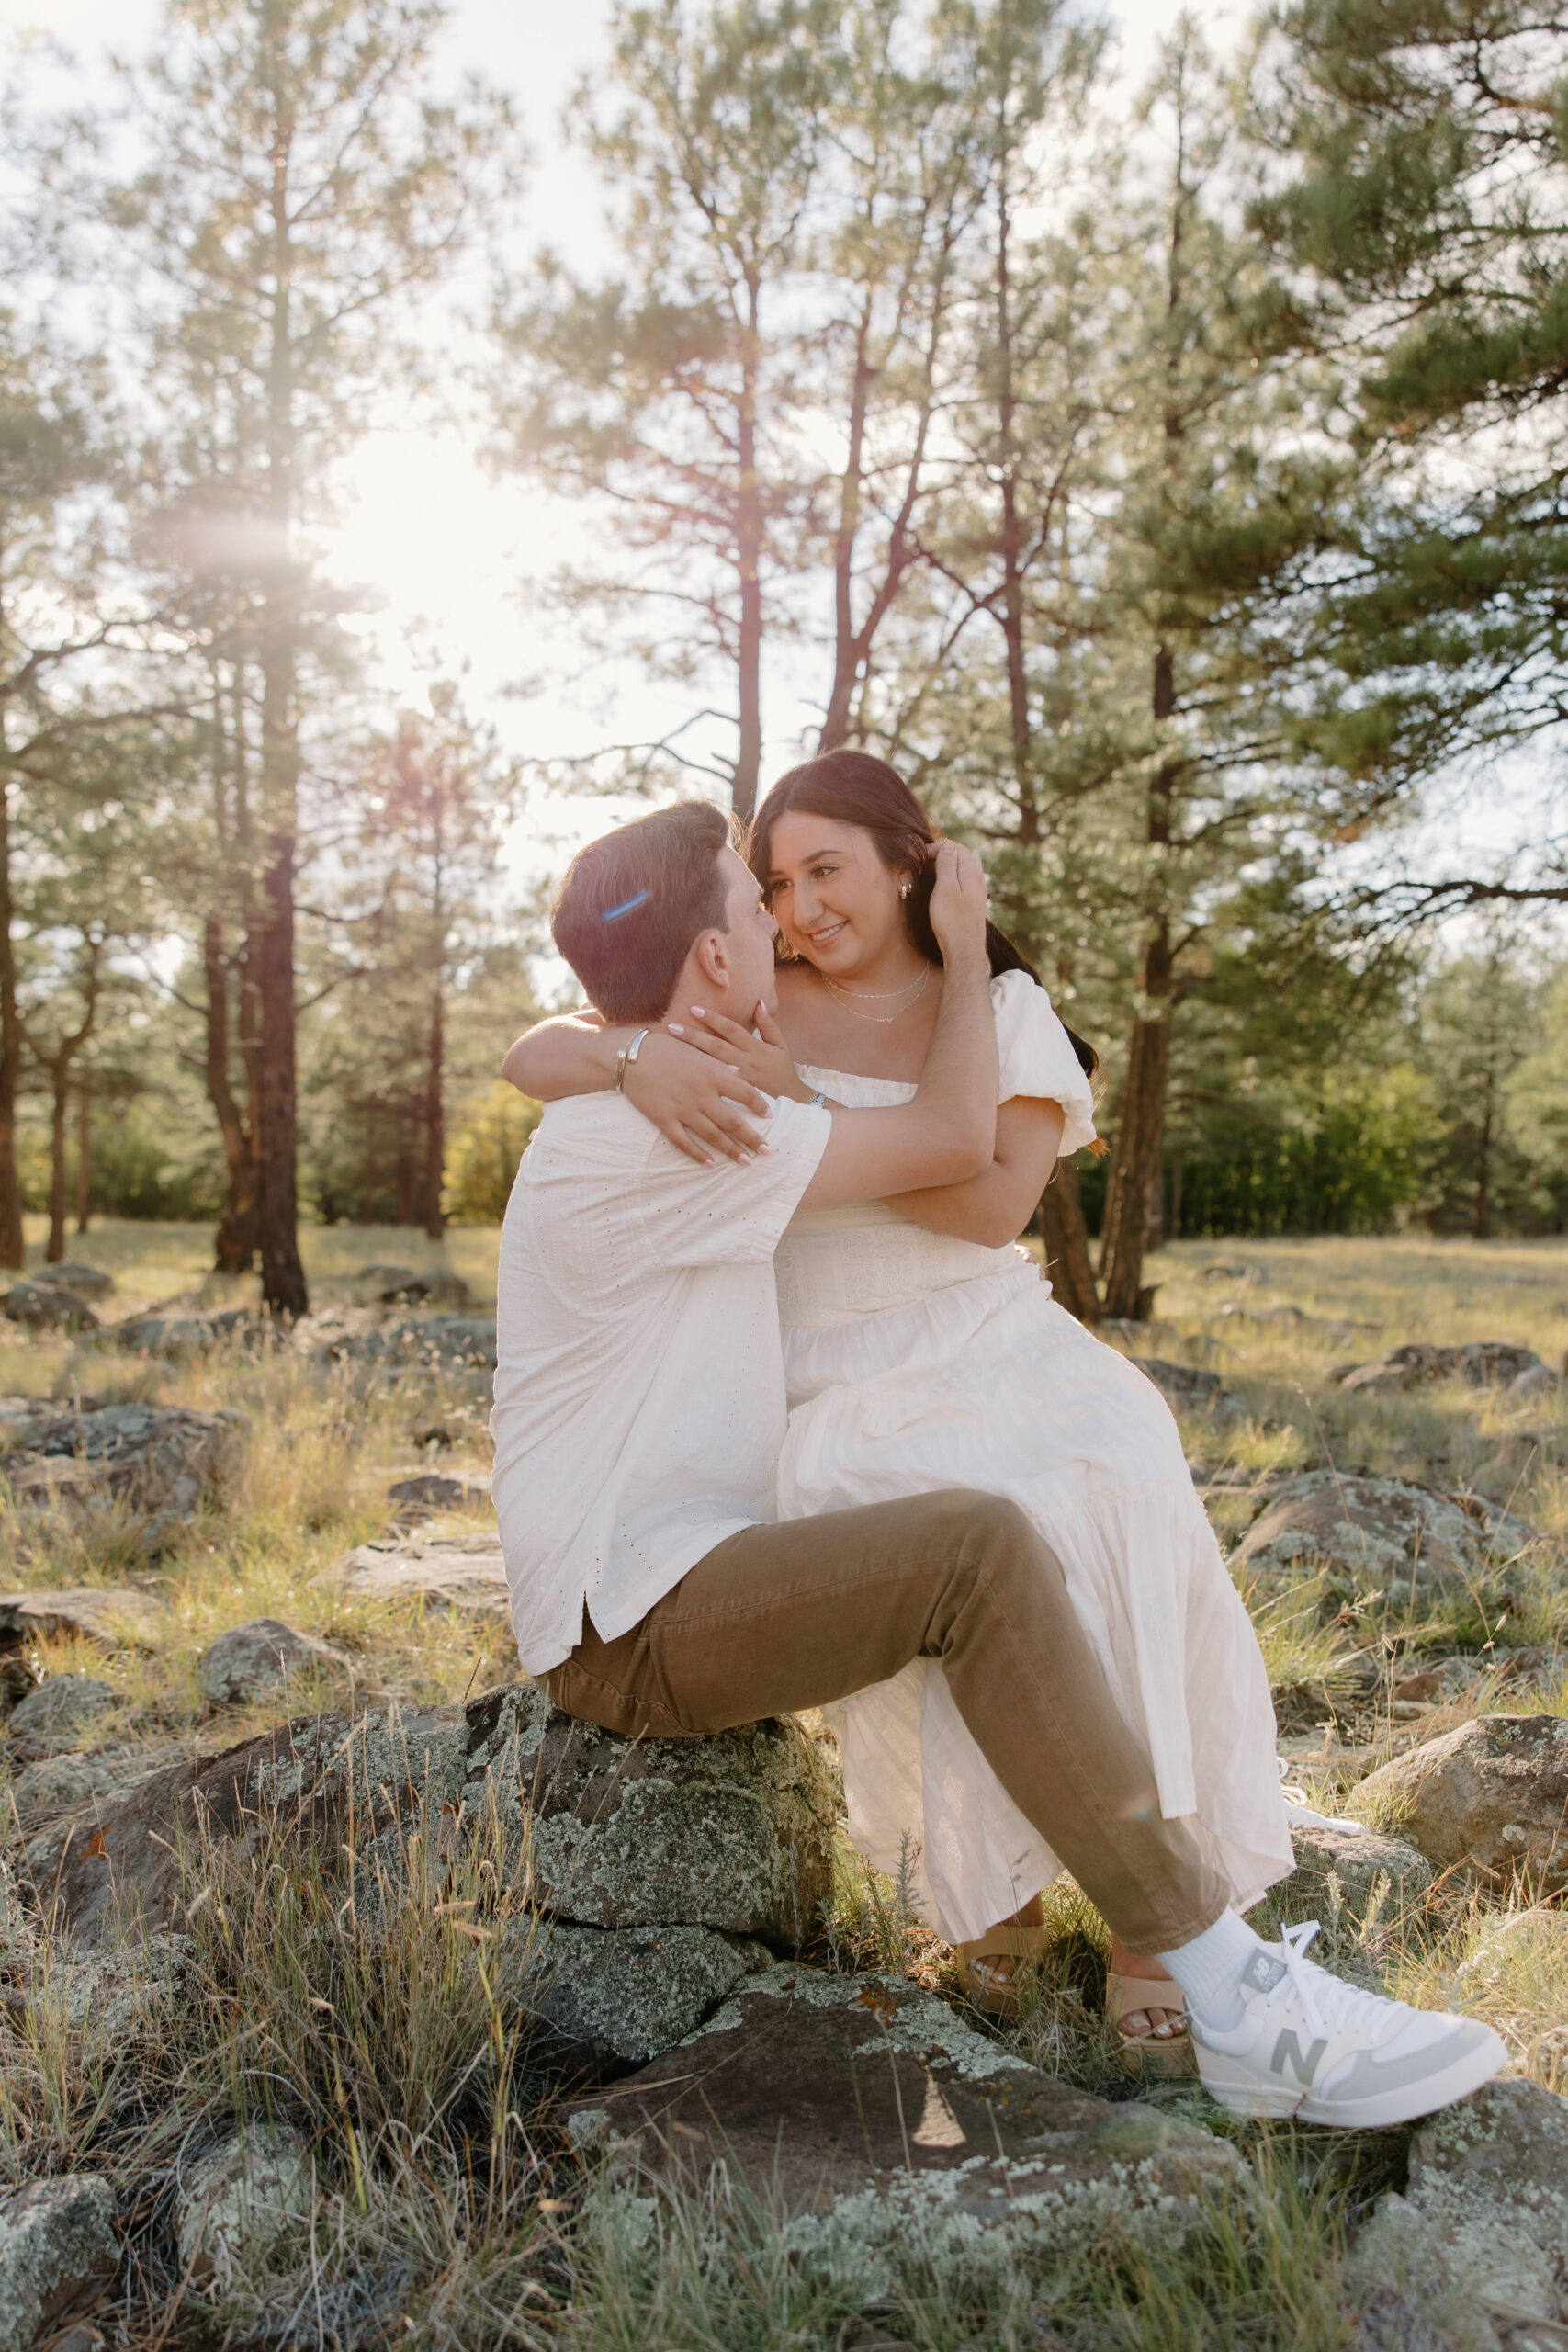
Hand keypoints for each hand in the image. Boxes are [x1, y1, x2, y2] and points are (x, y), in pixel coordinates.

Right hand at [619, 1028, 772, 1165]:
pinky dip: (698, 1155)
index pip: (745, 1093)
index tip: (770, 1116)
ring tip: (746, 1162)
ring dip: (731, 1151)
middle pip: (733, 1122)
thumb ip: (719, 1064)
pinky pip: (684, 1142)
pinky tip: (710, 1164)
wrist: (631, 1056)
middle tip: (766, 1151)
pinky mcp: (664, 1120)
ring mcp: (683, 1110)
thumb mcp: (697, 1050)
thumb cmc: (666, 1047)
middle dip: (752, 1138)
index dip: (760, 1106)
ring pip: (713, 1136)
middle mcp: (701, 1095)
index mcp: (713, 1074)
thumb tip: (740, 1074)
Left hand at [667, 1001, 811, 1102]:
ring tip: (672, 1046)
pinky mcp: (735, 1095)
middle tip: (672, 1026)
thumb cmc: (784, 1073)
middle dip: (693, 1035)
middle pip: (716, 1045)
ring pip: (713, 1065)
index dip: (713, 1018)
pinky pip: (716, 1085)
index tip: (694, 1009)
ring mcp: (739, 1079)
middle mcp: (745, 1061)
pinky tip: (684, 1072)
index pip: (730, 1029)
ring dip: (692, 1054)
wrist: (793, 1104)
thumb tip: (759, 1002)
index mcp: (754, 1047)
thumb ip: (768, 1025)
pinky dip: (701, 1078)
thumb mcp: (781, 1046)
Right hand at [926, 838, 989, 961]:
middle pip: (964, 856)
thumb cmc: (952, 919)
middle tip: (927, 860)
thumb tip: (949, 844)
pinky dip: (954, 879)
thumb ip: (947, 864)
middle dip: (946, 854)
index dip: (939, 848)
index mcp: (971, 871)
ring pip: (966, 869)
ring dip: (950, 867)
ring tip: (933, 872)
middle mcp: (978, 879)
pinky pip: (966, 882)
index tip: (921, 854)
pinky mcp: (975, 904)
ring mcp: (978, 892)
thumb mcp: (945, 888)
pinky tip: (945, 888)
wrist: (964, 949)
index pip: (956, 848)